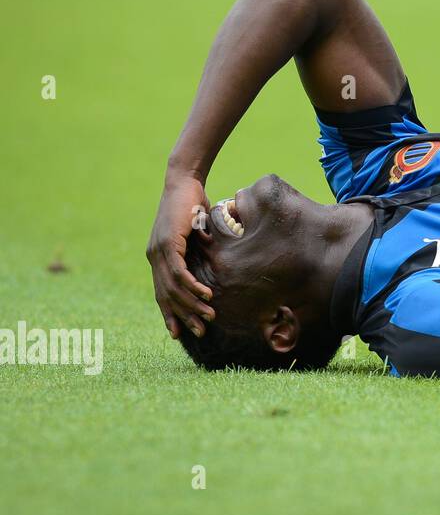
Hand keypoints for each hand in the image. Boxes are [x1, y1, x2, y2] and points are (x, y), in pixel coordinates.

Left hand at [146, 173, 214, 337]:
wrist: (184, 182)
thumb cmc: (191, 204)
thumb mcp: (195, 233)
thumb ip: (198, 250)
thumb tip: (209, 264)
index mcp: (158, 257)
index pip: (162, 292)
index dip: (169, 313)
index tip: (179, 332)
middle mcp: (154, 257)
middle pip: (167, 295)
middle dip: (183, 316)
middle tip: (200, 331)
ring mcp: (159, 251)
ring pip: (174, 287)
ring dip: (192, 304)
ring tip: (209, 316)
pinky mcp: (168, 244)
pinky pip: (179, 273)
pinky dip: (192, 287)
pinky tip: (205, 296)